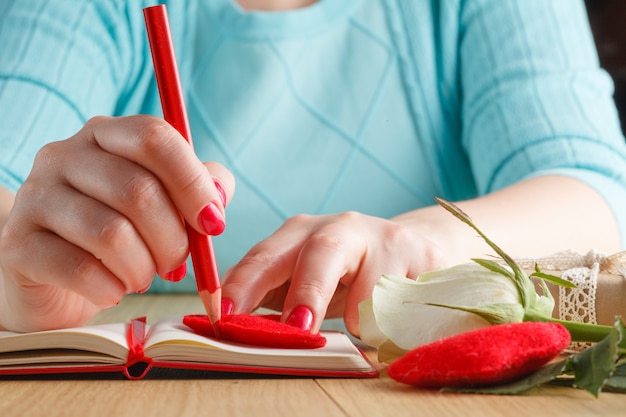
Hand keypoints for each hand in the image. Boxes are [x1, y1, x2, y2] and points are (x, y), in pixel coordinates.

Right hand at [0, 115, 233, 331]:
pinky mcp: (17, 243)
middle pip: (139, 191)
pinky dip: (111, 287)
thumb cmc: (124, 232)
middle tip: (176, 263)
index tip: (214, 224)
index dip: (193, 183)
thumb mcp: (167, 202)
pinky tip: (115, 290)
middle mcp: (64, 155)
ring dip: (143, 268)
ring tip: (143, 278)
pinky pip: (80, 268)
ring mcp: (35, 196)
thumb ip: (201, 188)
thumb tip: (219, 194)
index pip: (154, 138)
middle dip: (173, 239)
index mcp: (105, 134)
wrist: (57, 277)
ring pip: (111, 233)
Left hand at [221, 212, 445, 335]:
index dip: (244, 284)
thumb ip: (271, 296)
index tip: (225, 315)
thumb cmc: (344, 273)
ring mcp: (385, 236)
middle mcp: (342, 226)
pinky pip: (406, 299)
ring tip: (360, 325)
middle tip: (299, 329)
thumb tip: (231, 326)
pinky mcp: (422, 254)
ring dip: (361, 318)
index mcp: (301, 233)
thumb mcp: (304, 279)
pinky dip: (394, 320)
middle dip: (308, 292)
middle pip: (323, 252)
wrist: (410, 251)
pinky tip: (394, 312)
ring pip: (370, 285)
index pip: (266, 256)